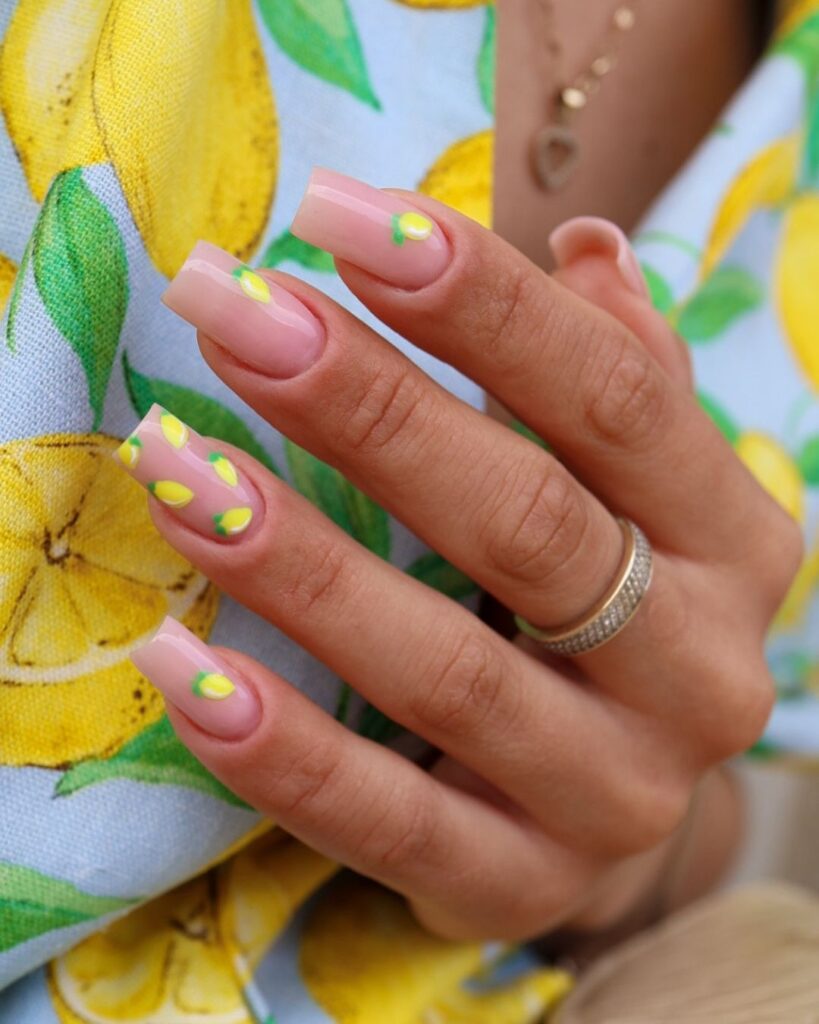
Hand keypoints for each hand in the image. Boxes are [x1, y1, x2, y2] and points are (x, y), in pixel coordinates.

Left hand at [124, 170, 800, 940]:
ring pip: (450, 671)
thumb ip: (616, 375)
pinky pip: (388, 818)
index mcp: (733, 541)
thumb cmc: (614, 609)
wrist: (619, 790)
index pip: (616, 397)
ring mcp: (617, 792)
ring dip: (300, 565)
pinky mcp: (523, 882)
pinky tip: (179, 666)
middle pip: (527, 523)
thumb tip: (585, 245)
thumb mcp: (644, 491)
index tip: (340, 218)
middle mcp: (699, 670)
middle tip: (235, 314)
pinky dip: (279, 748)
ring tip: (180, 470)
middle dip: (370, 409)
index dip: (482, 302)